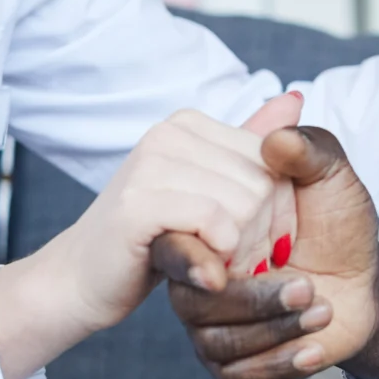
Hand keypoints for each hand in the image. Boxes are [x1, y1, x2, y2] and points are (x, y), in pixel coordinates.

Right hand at [0, 107, 281, 378]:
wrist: (83, 279)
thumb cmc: (151, 238)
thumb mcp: (206, 188)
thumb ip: (249, 146)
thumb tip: (295, 99)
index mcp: (188, 124)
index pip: (271, 158)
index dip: (278, 208)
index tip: (259, 241)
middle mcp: (168, 133)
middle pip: (261, 182)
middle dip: (261, 234)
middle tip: (240, 264)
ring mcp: (149, 164)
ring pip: (243, 203)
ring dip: (243, 251)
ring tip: (222, 269)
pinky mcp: (138, 204)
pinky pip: (213, 220)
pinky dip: (221, 253)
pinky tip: (209, 270)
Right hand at [169, 125, 378, 378]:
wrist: (360, 285)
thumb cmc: (334, 224)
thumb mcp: (329, 177)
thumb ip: (308, 146)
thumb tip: (283, 118)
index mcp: (202, 198)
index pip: (199, 212)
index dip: (246, 224)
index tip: (288, 230)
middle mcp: (189, 251)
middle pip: (200, 275)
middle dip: (259, 287)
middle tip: (308, 285)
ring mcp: (196, 301)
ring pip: (212, 323)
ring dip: (273, 321)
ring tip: (321, 309)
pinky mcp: (217, 352)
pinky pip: (230, 365)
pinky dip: (277, 359)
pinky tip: (314, 346)